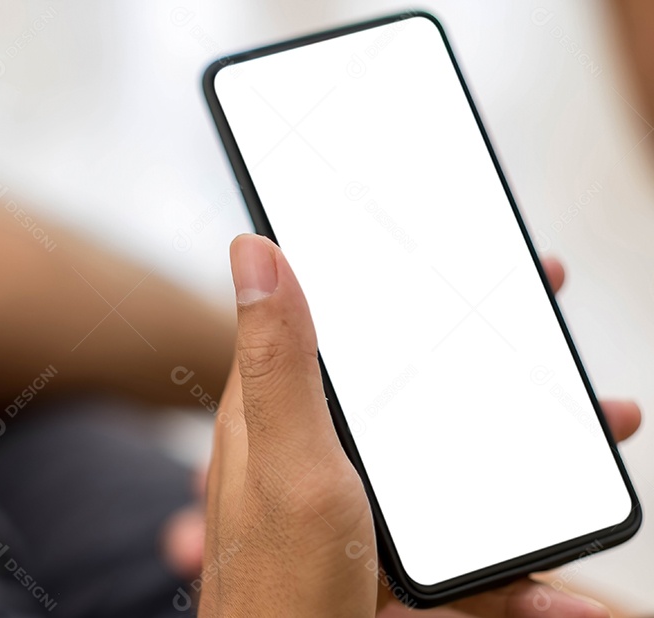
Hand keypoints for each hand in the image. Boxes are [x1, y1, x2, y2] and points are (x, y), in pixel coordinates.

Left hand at [188, 237, 640, 615]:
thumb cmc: (279, 583)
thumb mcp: (286, 461)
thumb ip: (279, 362)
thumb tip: (253, 249)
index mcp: (281, 408)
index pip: (335, 318)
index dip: (391, 281)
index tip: (460, 257)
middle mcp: (318, 445)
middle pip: (406, 380)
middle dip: (481, 357)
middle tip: (551, 339)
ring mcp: (359, 499)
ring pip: (449, 454)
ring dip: (525, 447)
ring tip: (599, 431)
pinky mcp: (392, 549)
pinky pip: (466, 534)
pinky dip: (515, 559)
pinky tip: (557, 591)